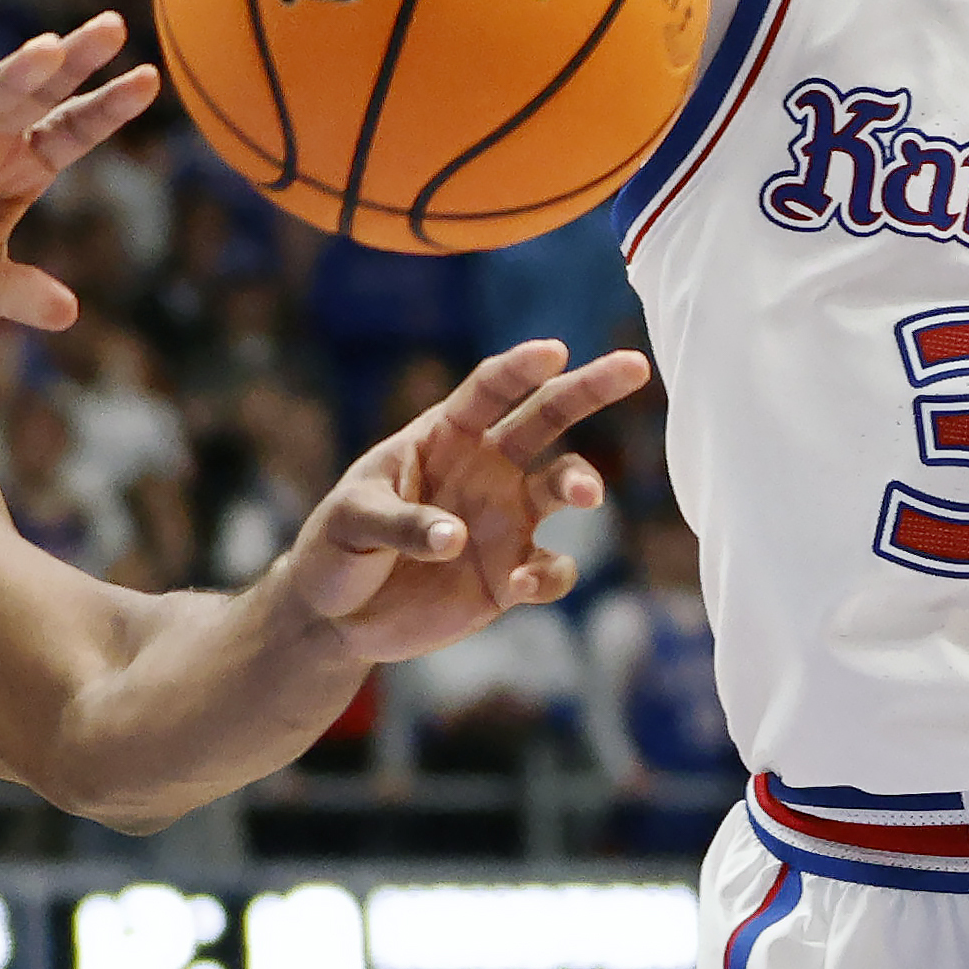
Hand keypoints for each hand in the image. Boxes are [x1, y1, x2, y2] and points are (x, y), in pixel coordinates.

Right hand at [0, 18, 154, 337]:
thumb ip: (15, 295)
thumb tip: (67, 312)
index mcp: (17, 169)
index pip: (70, 131)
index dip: (107, 108)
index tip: (149, 79)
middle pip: (32, 96)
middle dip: (70, 62)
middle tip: (112, 26)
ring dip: (10, 76)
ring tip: (47, 50)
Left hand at [269, 341, 653, 662]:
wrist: (336, 617)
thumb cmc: (335, 548)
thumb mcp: (350, 523)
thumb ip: (400, 525)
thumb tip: (457, 538)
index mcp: (443, 437)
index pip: (488, 391)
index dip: (521, 368)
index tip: (554, 351)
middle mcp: (485, 469)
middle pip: (546, 418)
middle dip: (590, 388)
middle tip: (634, 365)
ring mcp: (505, 520)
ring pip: (562, 486)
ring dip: (580, 482)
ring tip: (585, 494)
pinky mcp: (511, 575)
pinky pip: (552, 569)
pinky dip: (548, 576)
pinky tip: (520, 586)